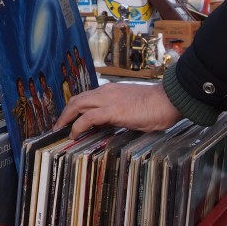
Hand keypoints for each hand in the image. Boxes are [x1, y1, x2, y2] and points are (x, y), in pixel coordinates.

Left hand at [55, 82, 182, 137]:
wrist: (168, 100)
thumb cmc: (155, 106)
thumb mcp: (131, 108)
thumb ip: (117, 113)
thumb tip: (106, 124)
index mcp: (111, 90)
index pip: (86, 97)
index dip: (74, 108)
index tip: (69, 120)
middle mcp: (106, 92)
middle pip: (77, 99)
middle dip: (65, 113)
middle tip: (58, 126)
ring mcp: (108, 100)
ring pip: (78, 105)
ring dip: (66, 118)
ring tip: (61, 131)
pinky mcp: (113, 110)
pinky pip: (88, 118)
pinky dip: (78, 126)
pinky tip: (74, 135)